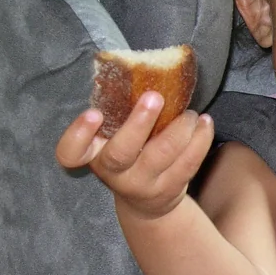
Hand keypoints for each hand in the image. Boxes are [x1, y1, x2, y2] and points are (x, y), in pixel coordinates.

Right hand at [55, 90, 214, 220]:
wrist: (147, 204)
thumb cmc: (128, 156)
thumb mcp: (113, 139)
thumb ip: (118, 115)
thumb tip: (137, 70)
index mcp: (93, 155)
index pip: (70, 153)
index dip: (78, 134)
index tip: (93, 113)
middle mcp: (114, 173)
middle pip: (121, 153)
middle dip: (139, 123)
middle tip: (155, 96)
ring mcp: (142, 184)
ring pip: (162, 155)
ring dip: (180, 127)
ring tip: (189, 112)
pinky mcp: (170, 188)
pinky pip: (189, 163)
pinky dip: (200, 139)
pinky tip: (204, 122)